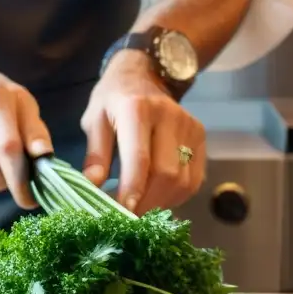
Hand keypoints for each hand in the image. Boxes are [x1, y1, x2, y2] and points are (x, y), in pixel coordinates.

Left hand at [81, 51, 205, 213]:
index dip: (132, 190)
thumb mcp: (94, 119)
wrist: (145, 73)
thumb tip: (91, 188)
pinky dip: (176, 196)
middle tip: (127, 220)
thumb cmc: (113, 99)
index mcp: (138, 110)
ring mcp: (190, 128)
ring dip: (161, 203)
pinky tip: (157, 199)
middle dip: (146, 203)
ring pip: (183, 181)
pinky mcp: (201, 138)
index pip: (140, 158)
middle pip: (166, 174)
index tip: (121, 214)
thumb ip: (95, 154)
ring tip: (140, 210)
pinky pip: (194, 179)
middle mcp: (170, 117)